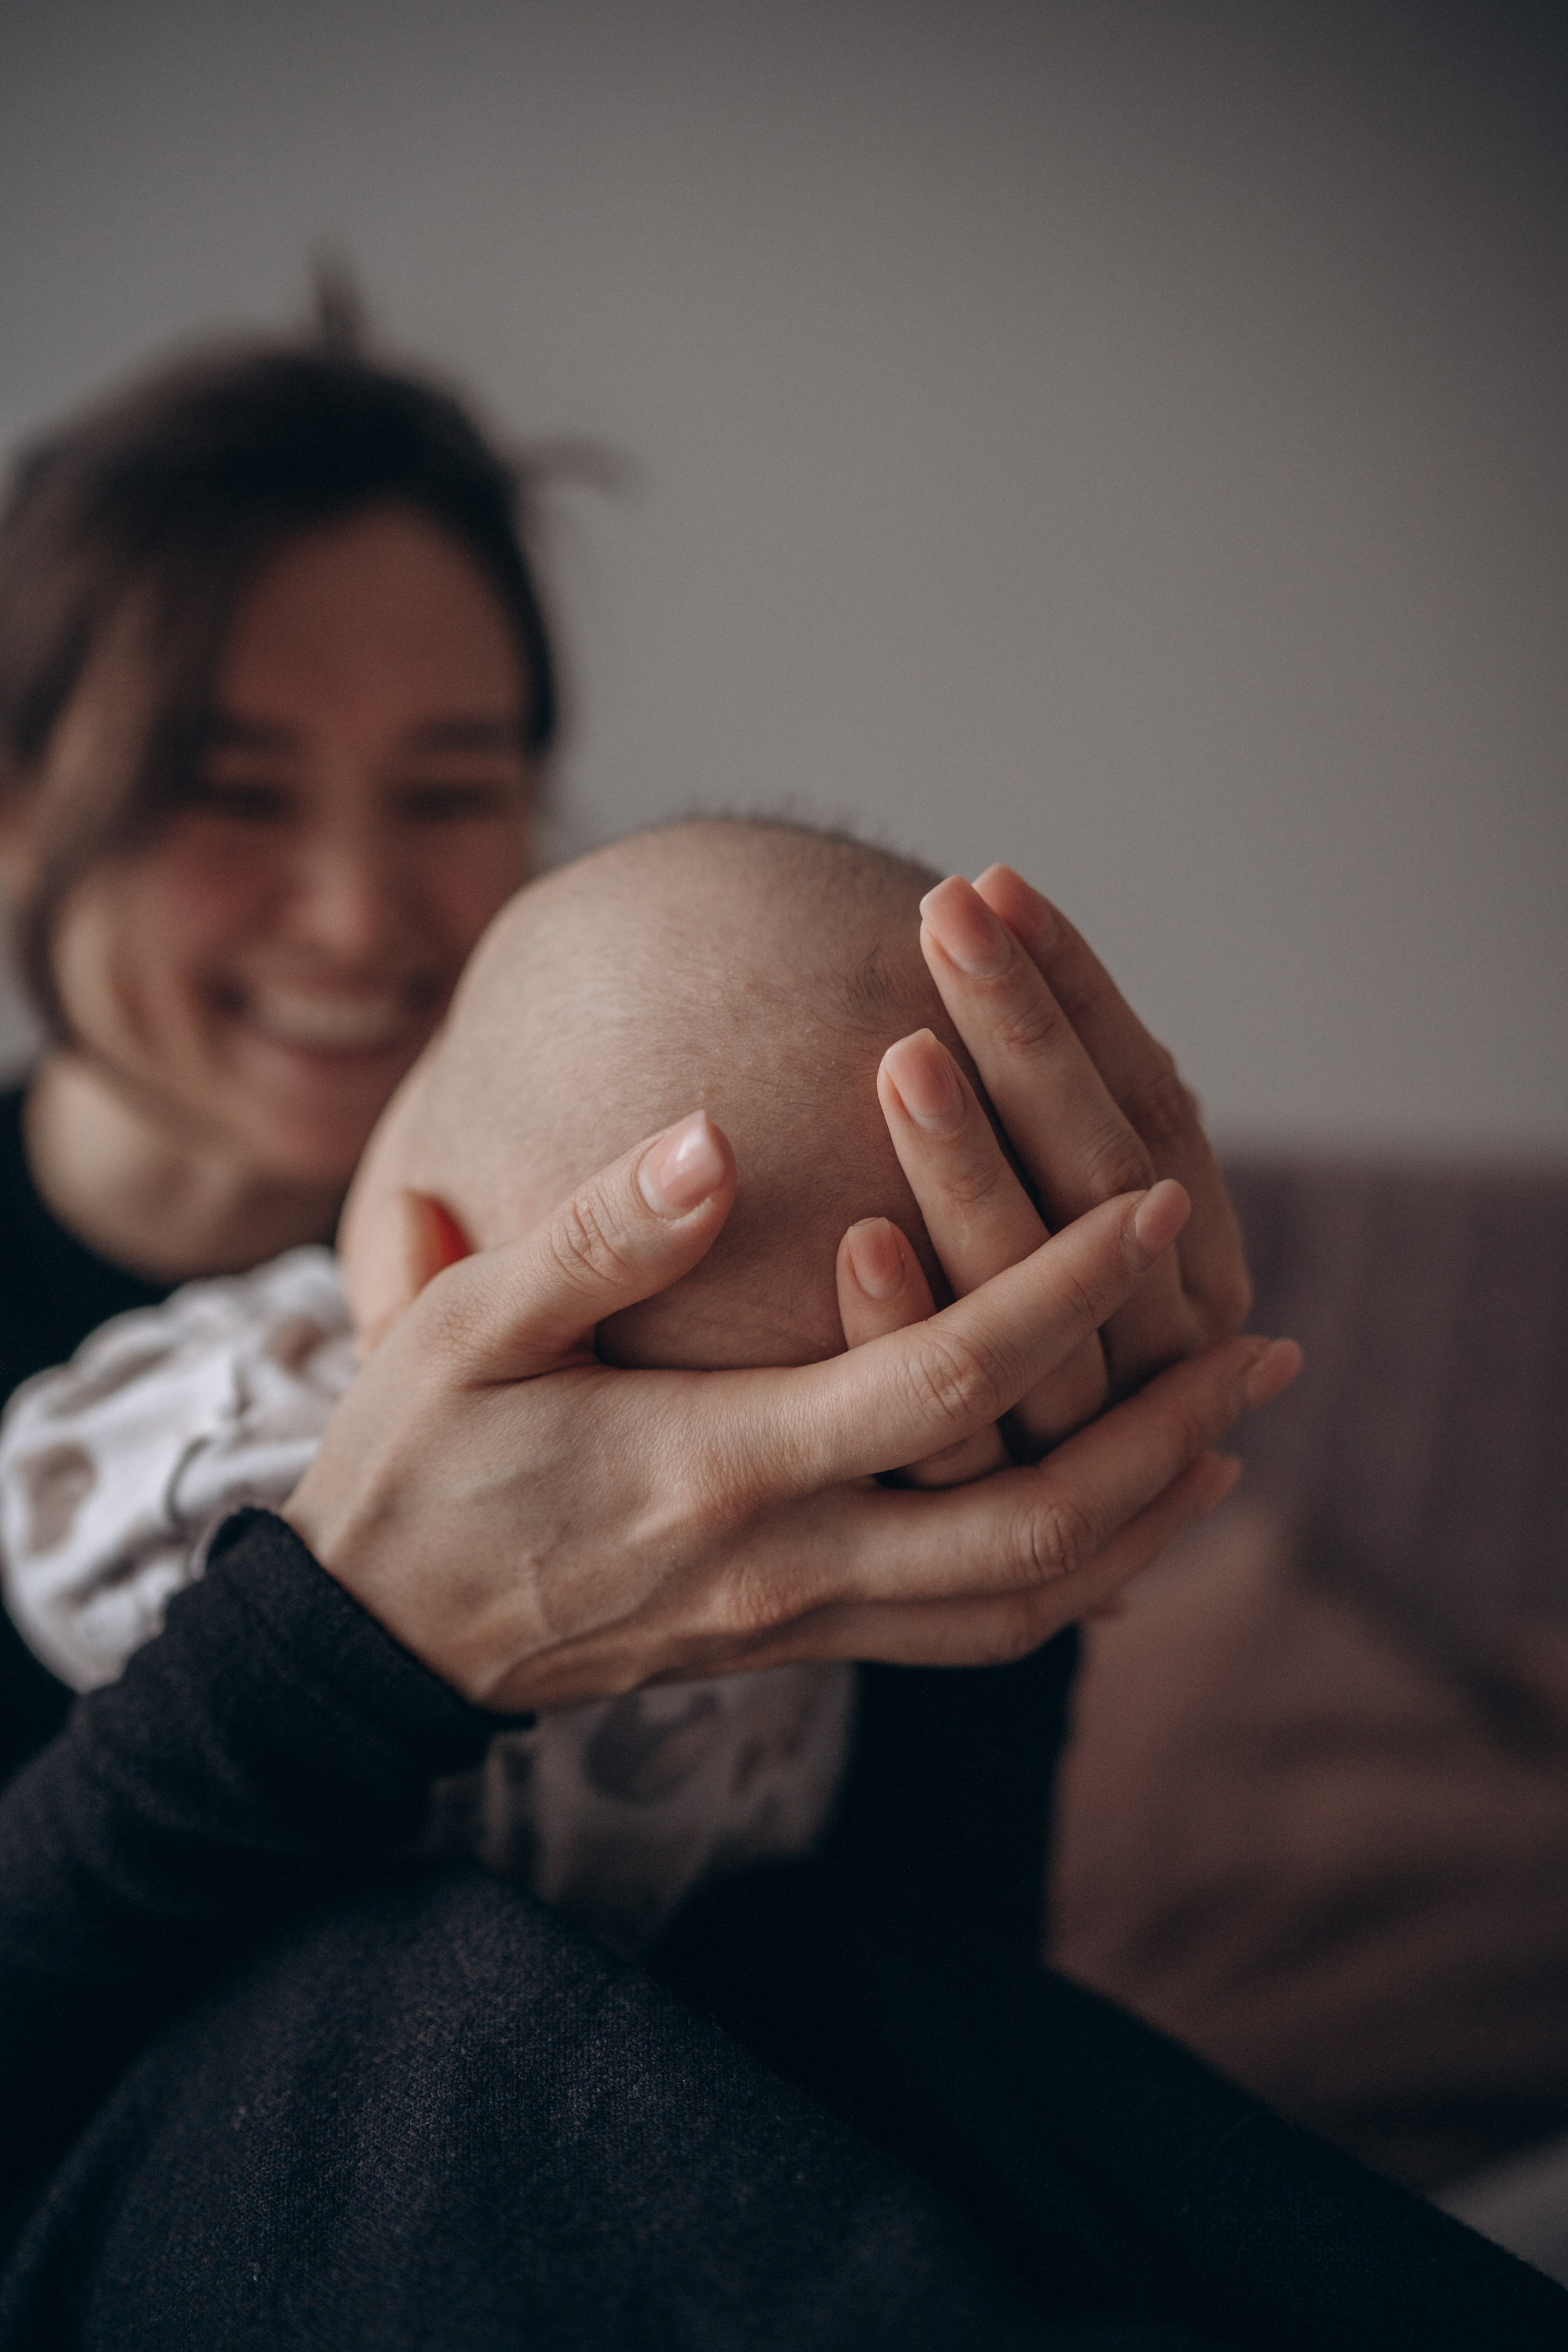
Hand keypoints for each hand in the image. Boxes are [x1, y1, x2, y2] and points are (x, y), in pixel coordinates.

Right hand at [286, 1110, 1297, 1710]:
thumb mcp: (463, 1331)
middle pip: (1033, 1520)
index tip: (1157, 1206)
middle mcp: (787, 1561)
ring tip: (1222, 1439)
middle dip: (1164, 1436)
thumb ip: (596, 1239)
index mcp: (721, 1466)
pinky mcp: (795, 1644)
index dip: (1064, 1291)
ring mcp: (799, 1620)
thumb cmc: (413, 1469)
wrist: (373, 1644)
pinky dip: (1065, 1579)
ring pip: (1022, 1600)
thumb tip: (714, 1141)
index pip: (943, 1375)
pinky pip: (967, 1630)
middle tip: (1265, 1354)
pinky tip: (1107, 1524)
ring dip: (1140, 1521)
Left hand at [839, 868, 1252, 1472]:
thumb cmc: (966, 1278)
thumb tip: (998, 916)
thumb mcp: (1044, 1195)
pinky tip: (852, 1236)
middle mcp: (1162, 1346)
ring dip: (973, 1170)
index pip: (1150, 1106)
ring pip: (1040, 1306)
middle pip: (1104, 1184)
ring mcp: (1081, 1438)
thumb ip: (1027, 1099)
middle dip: (1028, 1043)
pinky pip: (951, 1426)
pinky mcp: (977, 1514)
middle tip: (947, 915)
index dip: (1076, 996)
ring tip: (901, 1051)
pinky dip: (909, 1328)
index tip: (992, 884)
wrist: (926, 1502)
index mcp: (1190, 1254)